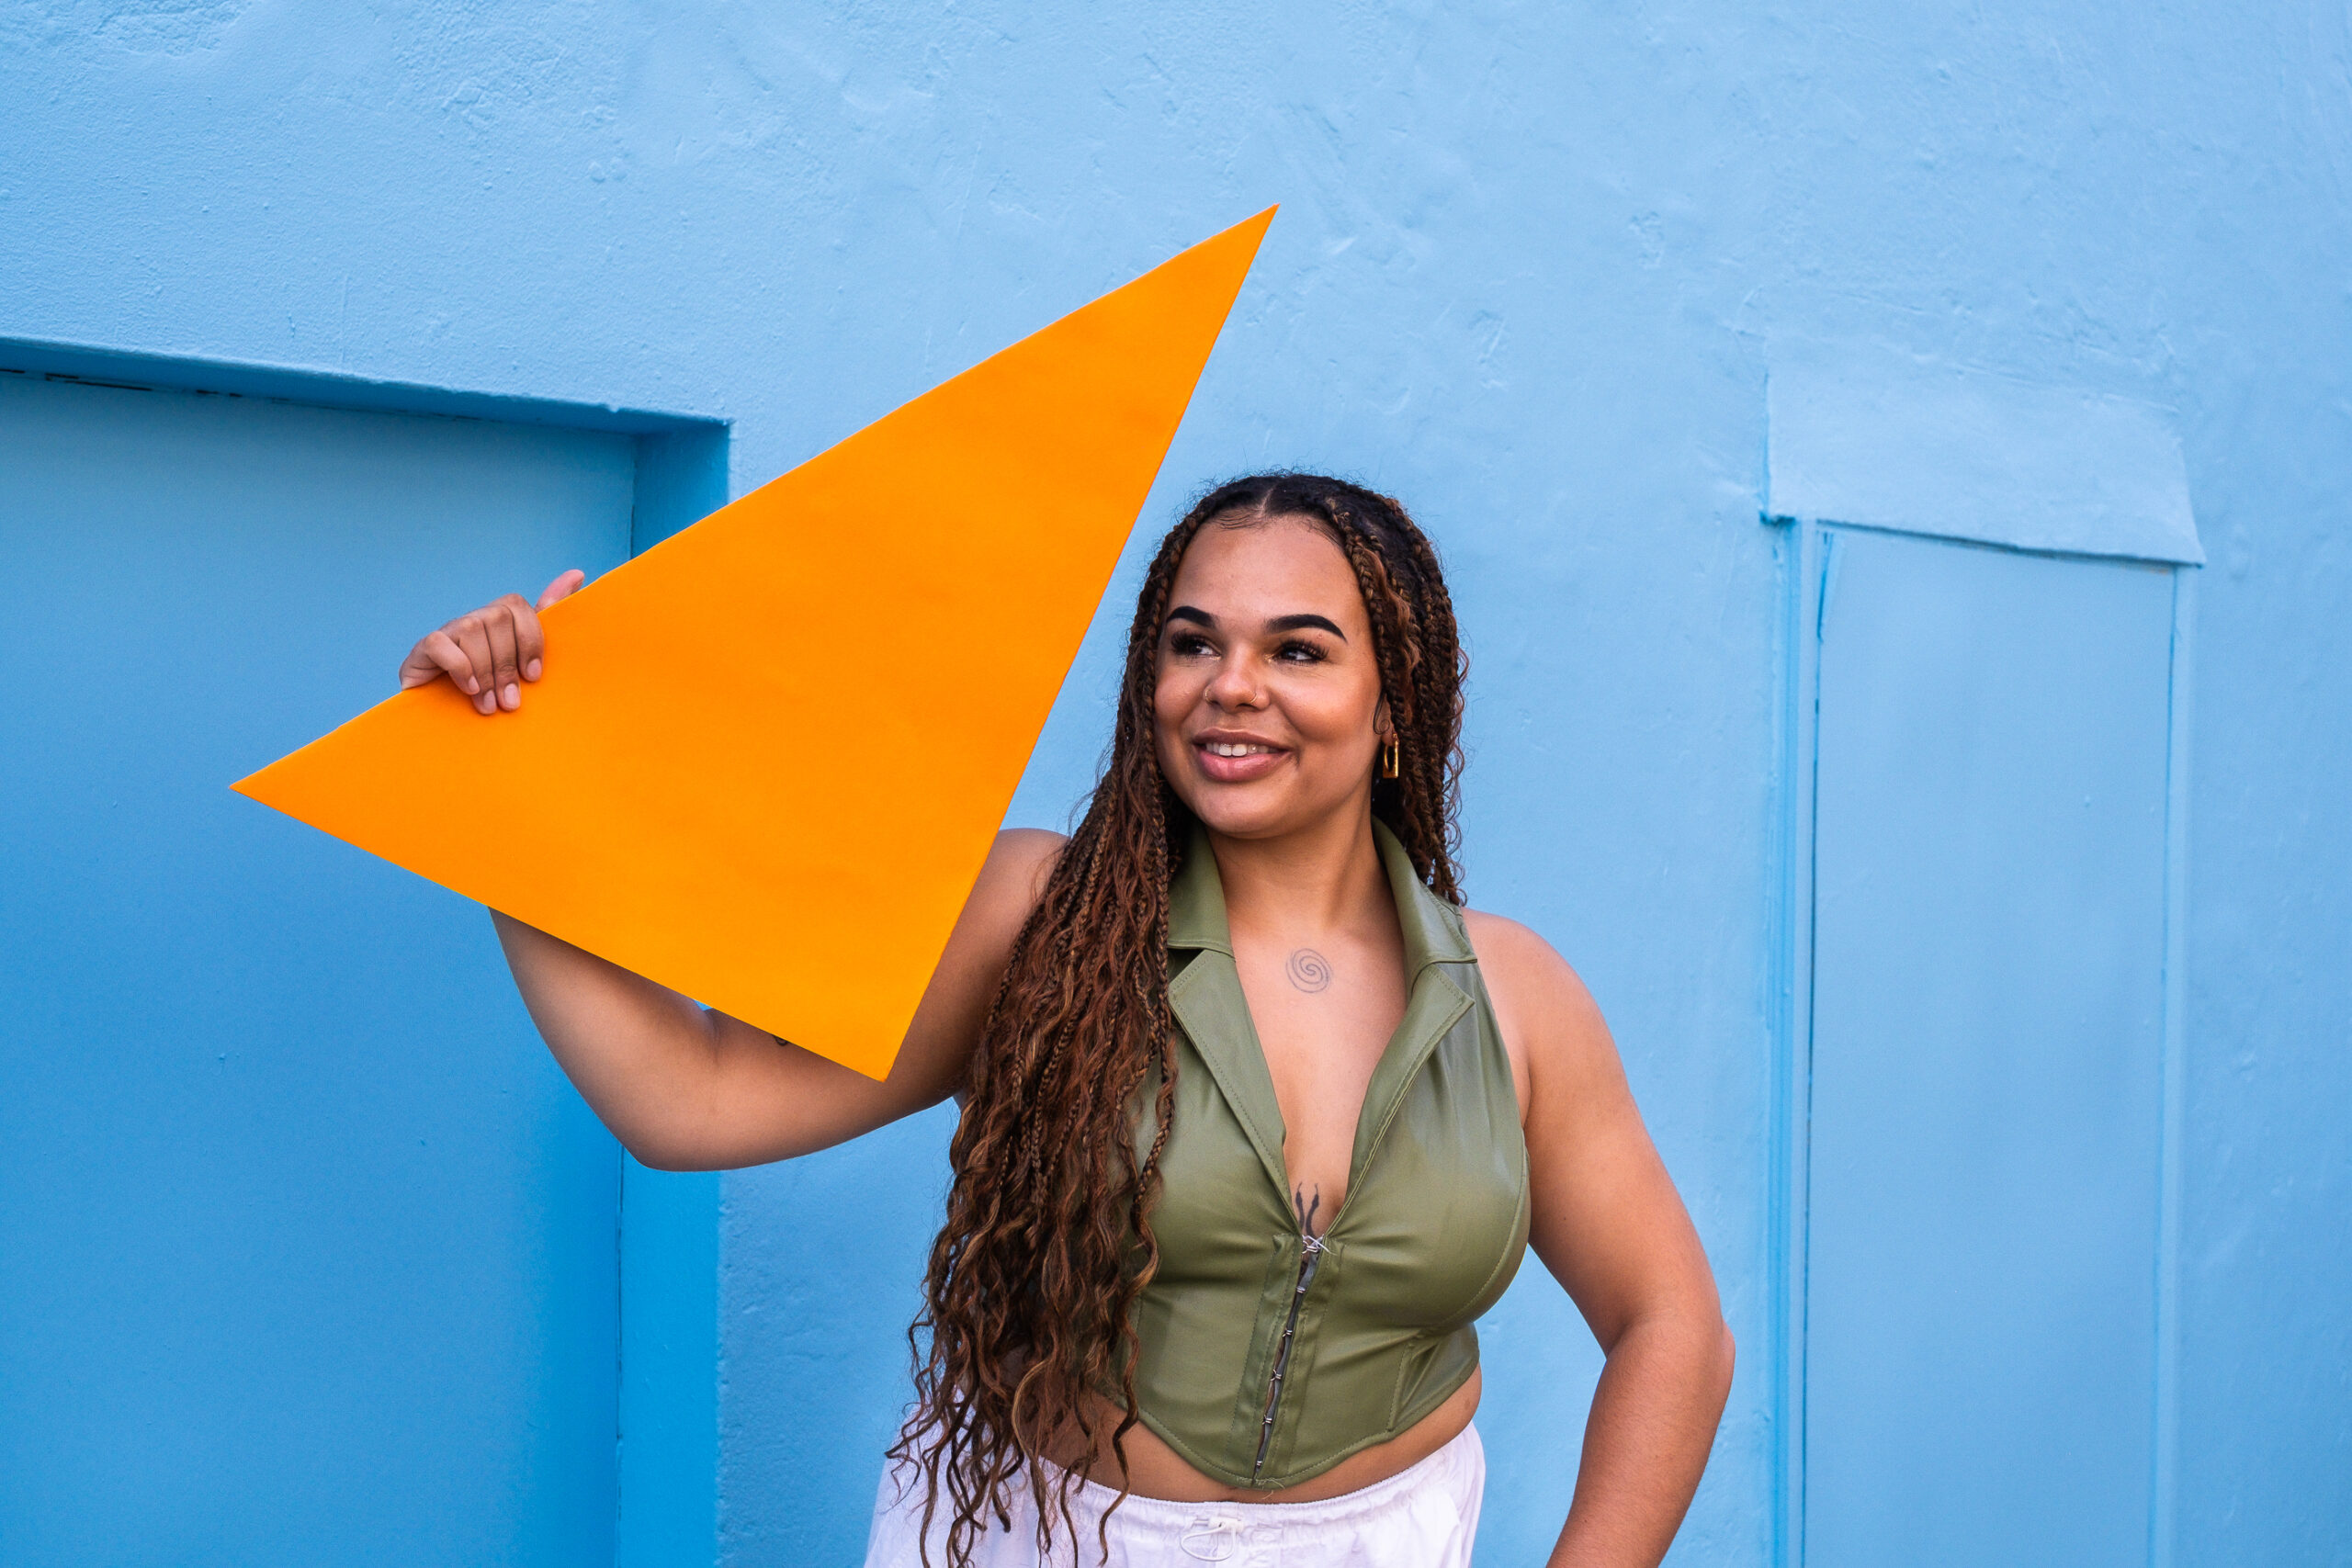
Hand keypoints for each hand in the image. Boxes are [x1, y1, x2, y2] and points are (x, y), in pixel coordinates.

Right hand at [397, 569, 584, 714]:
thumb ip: (548, 619)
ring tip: (489, 705)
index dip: (530, 639)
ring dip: (485, 671)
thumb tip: (577, 573)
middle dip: (507, 664)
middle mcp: (474, 620)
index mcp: (500, 621)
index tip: (534, 676)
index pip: (518, 606)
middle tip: (510, 701)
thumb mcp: (525, 661)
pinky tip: (469, 689)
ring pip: (471, 627)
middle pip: (497, 618)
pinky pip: (441, 643)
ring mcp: (448, 632)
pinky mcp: (424, 649)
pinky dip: (460, 667)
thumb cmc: (495, 689)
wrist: (446, 718)